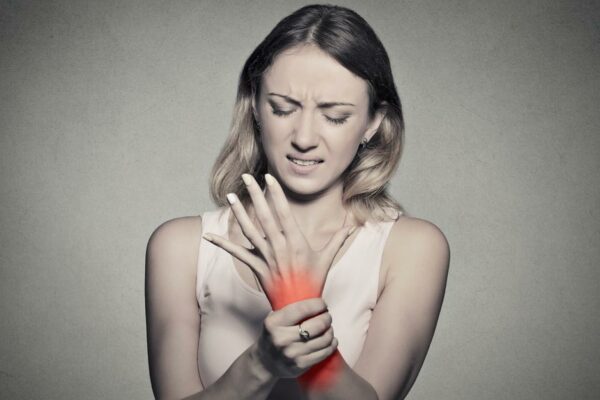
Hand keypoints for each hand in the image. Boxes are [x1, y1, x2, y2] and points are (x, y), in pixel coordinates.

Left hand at [204, 173, 353, 306]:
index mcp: (296, 242)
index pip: (284, 212)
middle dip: (255, 195)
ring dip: (239, 213)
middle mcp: (280, 247)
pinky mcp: (256, 269)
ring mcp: (267, 258)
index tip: (269, 178)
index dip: (275, 194)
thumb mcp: (326, 260)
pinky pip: (237, 254)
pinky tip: (209, 236)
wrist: (299, 309)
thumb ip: (338, 240)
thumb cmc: (314, 283)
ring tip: (231, 196)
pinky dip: (222, 244)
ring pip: (250, 231)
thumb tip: (353, 226)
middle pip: (265, 216)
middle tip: (247, 177)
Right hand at [253, 298, 337, 378]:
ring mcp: (292, 353)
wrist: (265, 362)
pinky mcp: (301, 365)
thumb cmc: (274, 335)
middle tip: (327, 316)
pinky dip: (332, 344)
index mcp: (274, 323)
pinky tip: (331, 340)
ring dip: (330, 331)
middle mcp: (282, 338)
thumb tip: (315, 299)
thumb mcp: (275, 318)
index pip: (303, 309)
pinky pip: (324, 352)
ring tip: (328, 327)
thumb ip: (291, 309)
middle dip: (327, 318)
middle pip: (317, 324)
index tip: (323, 304)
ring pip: (324, 339)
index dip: (318, 305)